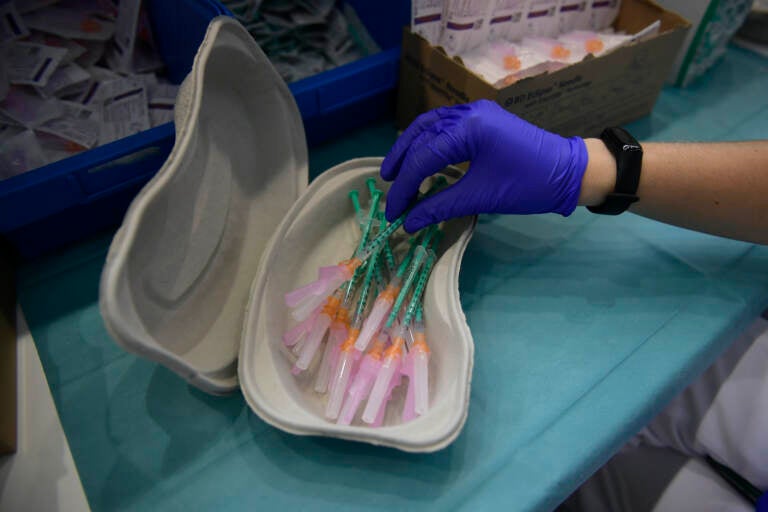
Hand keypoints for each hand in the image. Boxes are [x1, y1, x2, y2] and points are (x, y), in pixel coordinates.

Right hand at [381, 99, 588, 231]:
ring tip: (397, 172)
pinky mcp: (483, 119)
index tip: (393, 211)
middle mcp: (468, 113)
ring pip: (430, 126)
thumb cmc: (529, 185)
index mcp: (469, 128)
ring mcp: (476, 112)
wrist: (570, 172)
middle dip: (402, 163)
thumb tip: (409, 222)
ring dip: (411, 148)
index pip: (423, 156)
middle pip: (421, 134)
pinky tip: (421, 158)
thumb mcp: (481, 197)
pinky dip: (428, 142)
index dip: (404, 186)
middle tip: (389, 189)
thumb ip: (440, 206)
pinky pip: (445, 126)